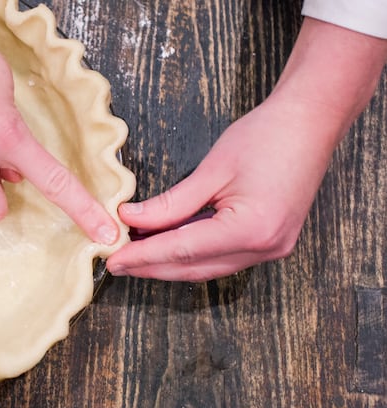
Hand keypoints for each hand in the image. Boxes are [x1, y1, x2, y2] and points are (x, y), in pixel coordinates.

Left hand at [105, 97, 336, 280]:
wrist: (311, 122)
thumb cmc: (265, 137)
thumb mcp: (210, 170)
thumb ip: (169, 204)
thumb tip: (130, 219)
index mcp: (250, 230)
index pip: (182, 251)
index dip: (143, 257)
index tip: (113, 259)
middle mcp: (264, 248)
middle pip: (194, 268)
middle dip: (152, 267)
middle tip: (117, 263)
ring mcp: (272, 249)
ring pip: (207, 267)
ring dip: (170, 263)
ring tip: (135, 255)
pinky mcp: (272, 242)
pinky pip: (223, 257)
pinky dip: (193, 254)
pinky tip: (168, 247)